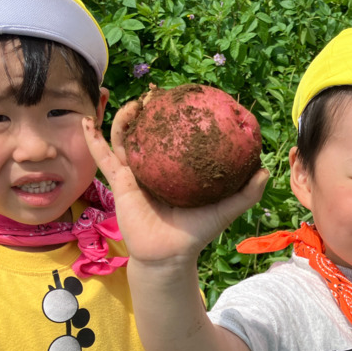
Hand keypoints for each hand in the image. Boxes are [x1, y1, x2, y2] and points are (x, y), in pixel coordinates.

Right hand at [83, 105, 267, 263]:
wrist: (170, 255)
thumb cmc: (196, 233)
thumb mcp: (225, 210)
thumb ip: (246, 192)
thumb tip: (265, 169)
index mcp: (178, 169)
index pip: (178, 137)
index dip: (180, 117)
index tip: (185, 98)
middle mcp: (156, 167)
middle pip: (151, 132)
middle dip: (152, 111)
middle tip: (157, 95)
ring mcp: (135, 172)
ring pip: (126, 138)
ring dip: (125, 118)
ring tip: (133, 103)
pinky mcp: (119, 182)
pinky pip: (104, 157)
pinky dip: (93, 140)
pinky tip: (86, 122)